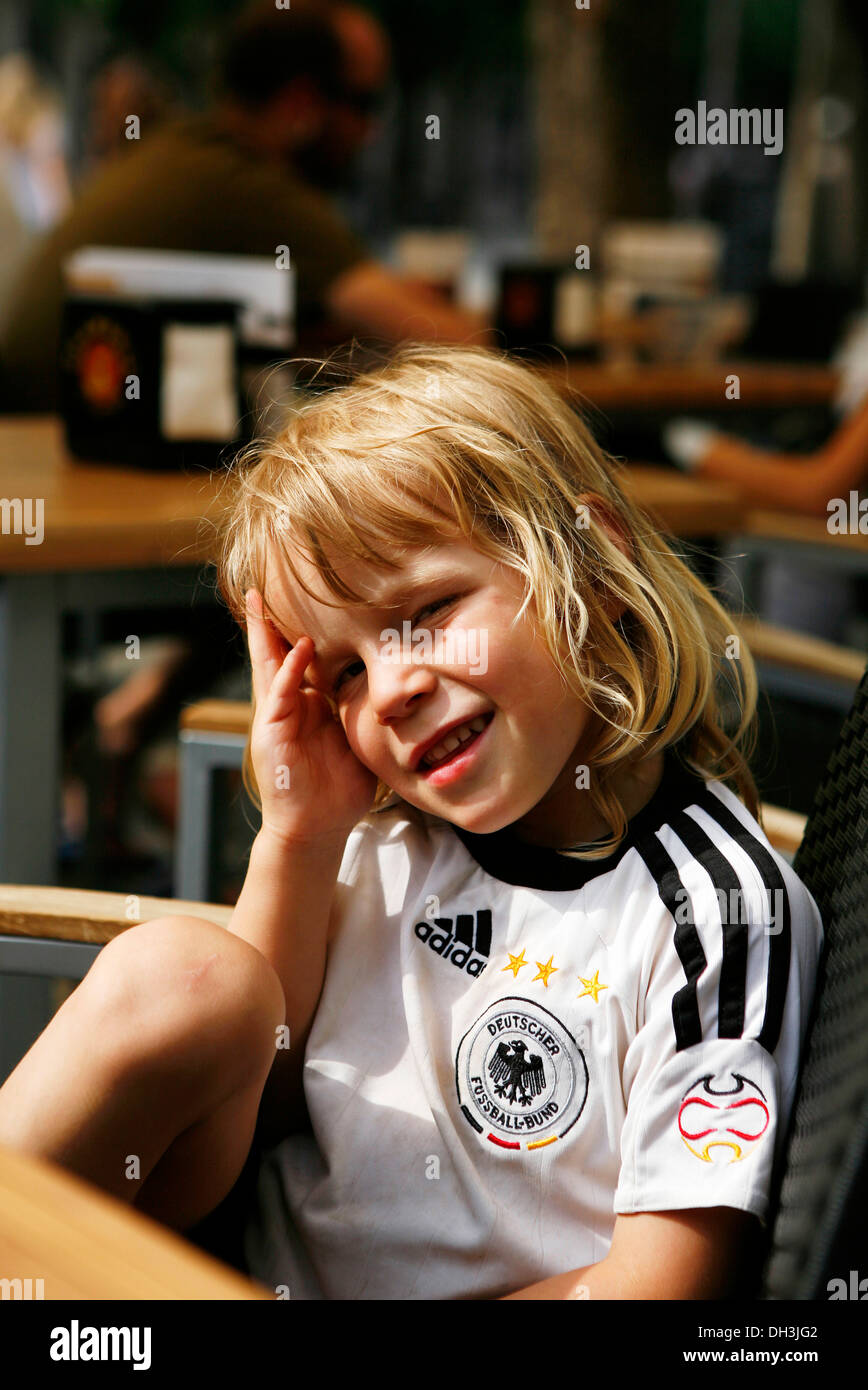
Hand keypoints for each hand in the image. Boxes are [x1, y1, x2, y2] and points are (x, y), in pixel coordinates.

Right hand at [245, 589, 377, 845]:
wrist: (319, 828)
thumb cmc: (339, 788)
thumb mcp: (355, 739)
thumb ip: (362, 712)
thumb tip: (397, 688)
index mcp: (306, 706)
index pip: (299, 660)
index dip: (296, 630)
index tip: (302, 599)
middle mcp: (287, 706)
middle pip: (275, 654)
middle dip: (267, 622)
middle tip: (259, 586)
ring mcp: (276, 718)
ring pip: (270, 667)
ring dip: (266, 634)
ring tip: (259, 600)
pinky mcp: (272, 734)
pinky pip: (280, 695)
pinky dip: (288, 671)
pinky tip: (298, 648)